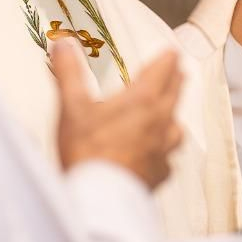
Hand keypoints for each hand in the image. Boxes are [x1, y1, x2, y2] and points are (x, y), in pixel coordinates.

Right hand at [52, 40, 183, 189]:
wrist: (99, 198)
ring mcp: (164, 150)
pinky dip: (163, 151)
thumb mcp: (72, 106)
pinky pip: (168, 157)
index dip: (167, 58)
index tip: (172, 51)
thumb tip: (64, 43)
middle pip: (175, 94)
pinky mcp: (161, 174)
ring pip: (176, 126)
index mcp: (143, 100)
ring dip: (172, 115)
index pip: (163, 70)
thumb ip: (69, 72)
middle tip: (177, 72)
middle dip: (175, 80)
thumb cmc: (87, 151)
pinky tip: (155, 154)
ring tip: (167, 112)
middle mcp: (161, 122)